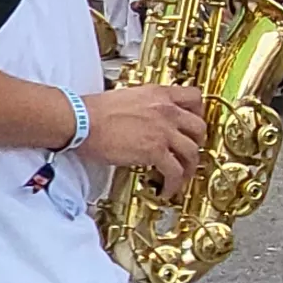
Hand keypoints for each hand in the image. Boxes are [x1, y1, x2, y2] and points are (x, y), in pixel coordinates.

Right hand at [80, 83, 207, 192]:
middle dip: (198, 142)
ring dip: (188, 167)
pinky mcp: (155, 151)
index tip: (193, 123)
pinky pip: (175, 171)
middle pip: (199, 127)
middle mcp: (166, 110)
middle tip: (190, 151)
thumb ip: (145, 105)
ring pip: (192, 151)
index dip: (198, 113)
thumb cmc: (94, 111)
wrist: (83, 121)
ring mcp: (163, 130)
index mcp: (159, 94)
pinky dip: (174, 183)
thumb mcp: (128, 97)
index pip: (194, 97)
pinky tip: (166, 189)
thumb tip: (146, 118)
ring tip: (181, 176)